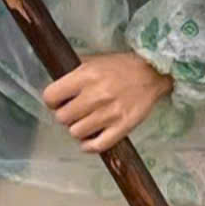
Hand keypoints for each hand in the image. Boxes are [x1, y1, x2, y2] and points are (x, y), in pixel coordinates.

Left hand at [43, 53, 173, 153]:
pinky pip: (96, 146)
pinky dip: (89, 146)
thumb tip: (55, 85)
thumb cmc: (121, 66)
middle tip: (75, 112)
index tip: (58, 101)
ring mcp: (110, 113)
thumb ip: (73, 71)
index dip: (52, 101)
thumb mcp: (94, 60)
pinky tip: (90, 139)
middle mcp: (96, 95)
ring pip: (76, 133)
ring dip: (78, 129)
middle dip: (66, 115)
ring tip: (86, 122)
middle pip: (62, 117)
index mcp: (86, 76)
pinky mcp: (123, 127)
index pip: (50, 97)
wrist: (153, 72)